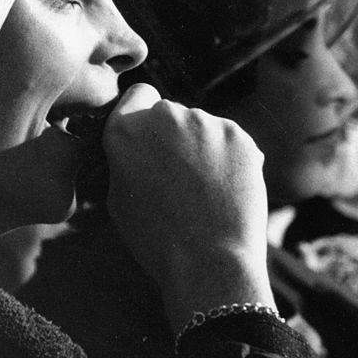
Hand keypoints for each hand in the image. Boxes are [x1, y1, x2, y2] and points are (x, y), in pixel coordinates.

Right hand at [104, 83, 274, 329]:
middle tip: (177, 176)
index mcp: (126, 130)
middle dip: (172, 135)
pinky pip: (229, 140)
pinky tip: (225, 191)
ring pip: (202, 127)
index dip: (143, 114)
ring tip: (203, 191)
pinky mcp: (239, 136)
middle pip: (170, 113)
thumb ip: (126, 159)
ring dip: (201, 147)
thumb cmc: (158, 239)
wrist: (209, 262)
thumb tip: (138, 147)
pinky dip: (228, 158)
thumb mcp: (118, 199)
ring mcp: (206, 123)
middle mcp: (165, 116)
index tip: (150, 137)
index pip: (137, 95)